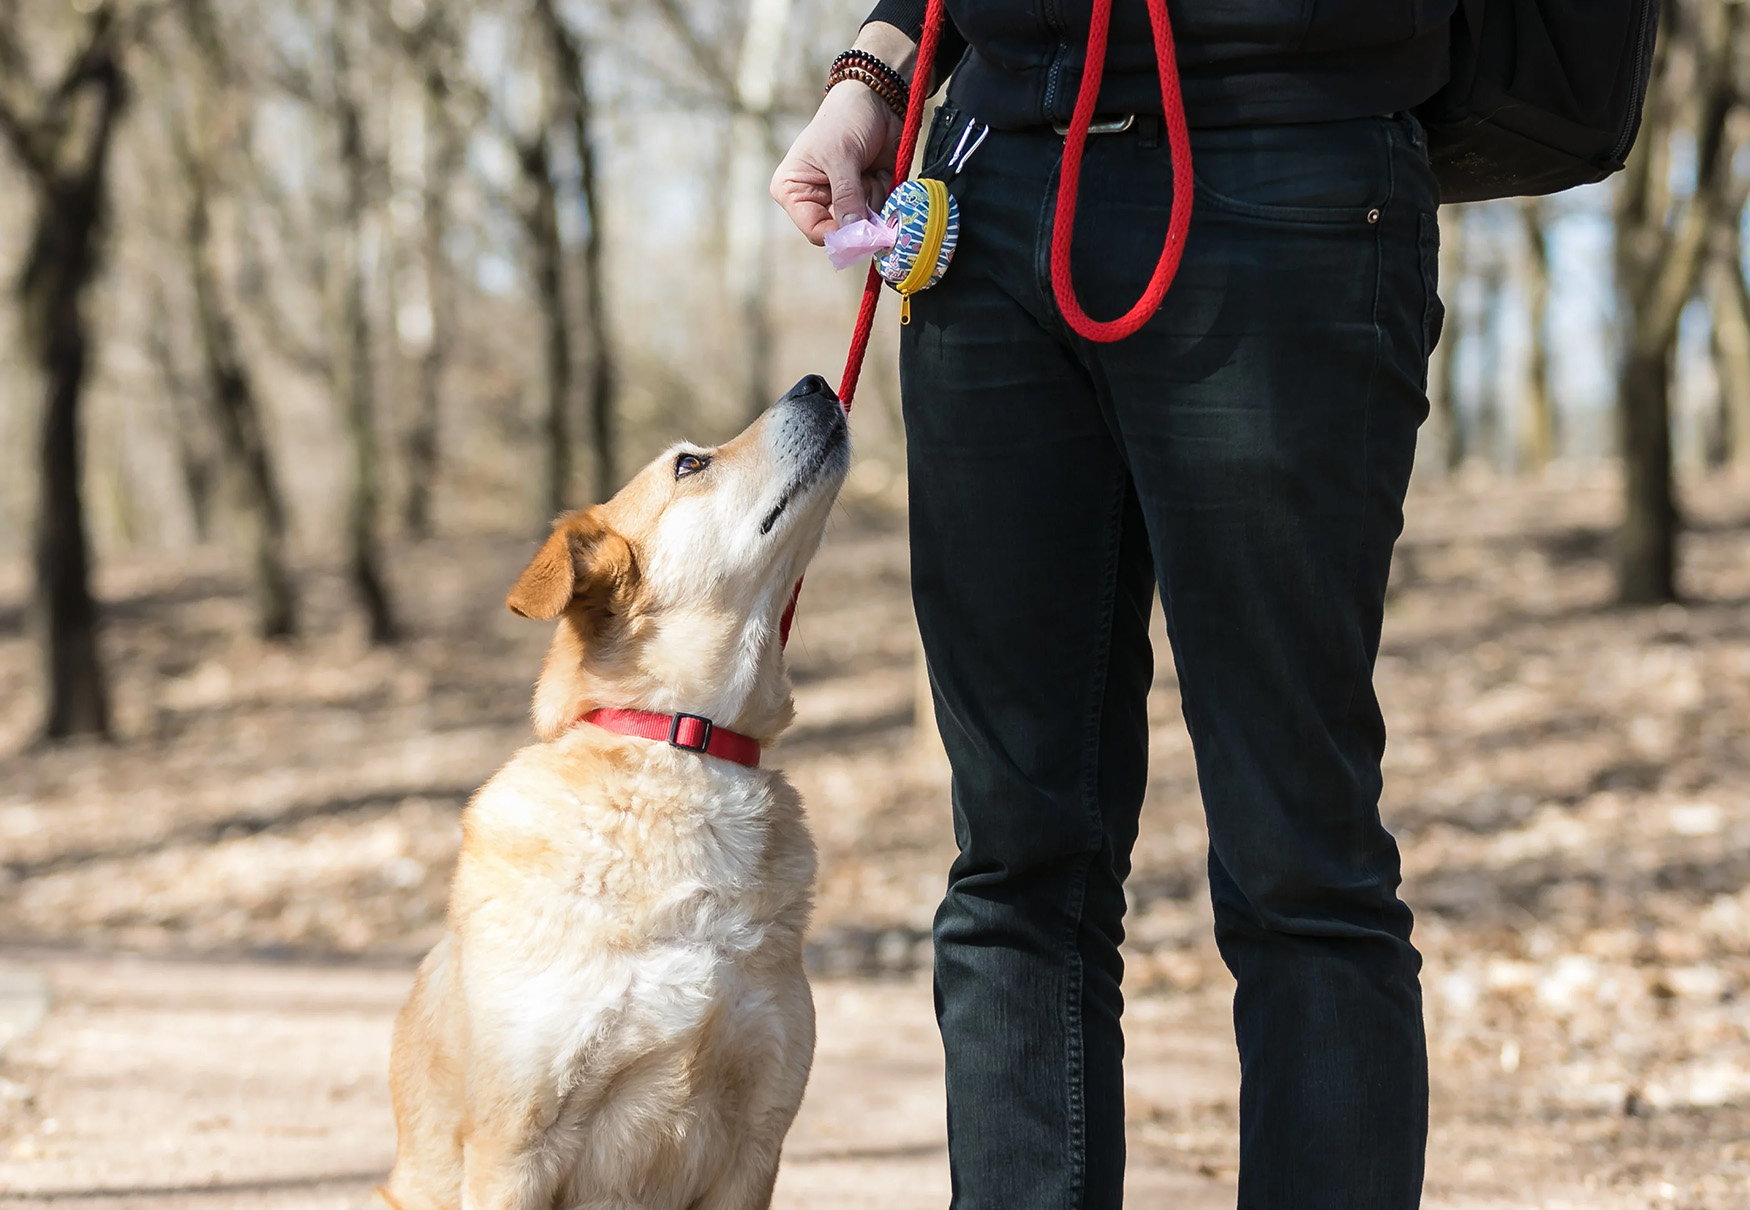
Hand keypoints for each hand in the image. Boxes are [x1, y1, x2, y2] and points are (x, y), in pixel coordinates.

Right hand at [771, 80, 902, 245]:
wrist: (876, 97)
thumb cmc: (845, 119)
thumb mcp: (841, 157)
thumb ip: (846, 196)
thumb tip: (853, 235)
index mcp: (792, 191)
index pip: (815, 231)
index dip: (839, 236)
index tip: (863, 232)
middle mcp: (814, 200)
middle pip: (841, 232)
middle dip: (860, 214)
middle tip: (867, 184)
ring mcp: (841, 200)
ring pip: (864, 225)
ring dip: (874, 200)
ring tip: (869, 171)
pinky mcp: (864, 196)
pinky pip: (879, 213)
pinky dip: (884, 195)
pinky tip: (878, 173)